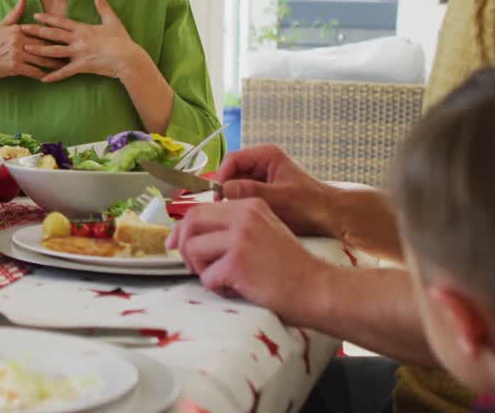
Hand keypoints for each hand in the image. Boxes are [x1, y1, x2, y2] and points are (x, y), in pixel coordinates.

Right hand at [0, 0, 60, 83]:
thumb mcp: (1, 26)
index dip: (55, 36)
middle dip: (59, 50)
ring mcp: (17, 54)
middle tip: (73, 53)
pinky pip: (33, 71)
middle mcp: (18, 40)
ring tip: (66, 66)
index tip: (67, 37)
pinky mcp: (14, 67)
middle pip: (44, 46)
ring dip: (54, 64)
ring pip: (41, 59)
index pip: (40, 32)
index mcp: (17, 29)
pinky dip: (43, 75)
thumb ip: (14, 13)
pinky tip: (51, 77)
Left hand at [24, 0, 142, 83]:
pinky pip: (65, 72)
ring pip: (54, 52)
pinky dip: (53, 76)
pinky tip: (42, 79)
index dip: (47, 18)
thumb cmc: (121, 40)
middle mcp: (78, 40)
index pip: (61, 22)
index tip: (35, 15)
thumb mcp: (112, 20)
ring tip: (25, 50)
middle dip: (36, 32)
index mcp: (83, 29)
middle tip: (21, 30)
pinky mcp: (82, 66)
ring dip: (39, 51)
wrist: (128, 58)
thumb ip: (102, 4)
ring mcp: (79, 53)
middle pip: (53, 35)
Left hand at [167, 198, 330, 318]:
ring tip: (224, 280)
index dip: (182, 228)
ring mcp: (240, 238)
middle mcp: (243, 216)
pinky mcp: (237, 262)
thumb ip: (233, 227)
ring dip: (201, 270)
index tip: (176, 243)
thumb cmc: (291, 268)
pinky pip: (207, 277)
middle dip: (184, 246)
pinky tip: (238, 290)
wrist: (317, 288)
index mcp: (249, 205)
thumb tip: (191, 235)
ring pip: (193, 249)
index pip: (200, 209)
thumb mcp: (264, 231)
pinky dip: (218, 288)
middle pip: (190, 223)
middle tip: (193, 266)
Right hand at [216, 145, 337, 236]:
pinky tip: (245, 216)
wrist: (330, 217)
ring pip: (235, 185)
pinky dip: (241, 205)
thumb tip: (225, 189)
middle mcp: (261, 164)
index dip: (222, 175)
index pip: (233, 159)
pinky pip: (243, 196)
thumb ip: (252, 191)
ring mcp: (261, 178)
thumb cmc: (311, 204)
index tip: (218, 195)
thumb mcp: (281, 197)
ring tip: (236, 214)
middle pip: (231, 172)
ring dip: (234, 199)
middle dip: (226, 189)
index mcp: (266, 155)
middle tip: (225, 208)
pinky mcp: (261, 192)